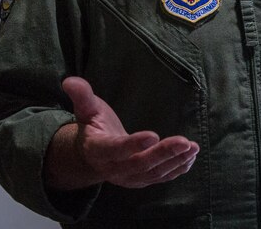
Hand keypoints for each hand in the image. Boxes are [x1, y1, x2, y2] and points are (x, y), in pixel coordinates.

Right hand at [46, 76, 199, 190]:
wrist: (92, 155)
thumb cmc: (92, 126)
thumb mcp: (86, 110)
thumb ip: (81, 96)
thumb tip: (69, 80)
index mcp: (99, 150)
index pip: (116, 149)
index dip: (133, 144)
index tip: (153, 135)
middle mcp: (114, 169)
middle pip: (140, 164)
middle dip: (163, 154)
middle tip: (184, 142)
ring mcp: (129, 178)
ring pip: (153, 173)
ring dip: (174, 162)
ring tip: (191, 148)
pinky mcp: (142, 181)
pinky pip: (161, 178)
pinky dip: (177, 169)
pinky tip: (190, 157)